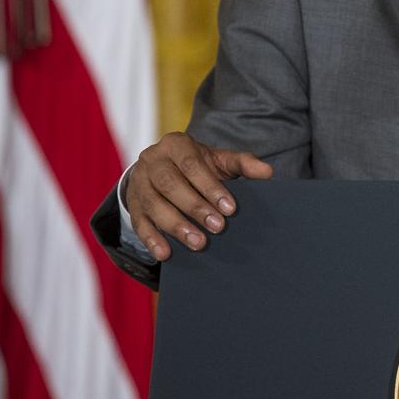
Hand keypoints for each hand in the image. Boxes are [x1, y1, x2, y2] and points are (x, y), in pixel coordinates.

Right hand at [123, 132, 272, 260]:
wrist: (163, 168)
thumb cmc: (197, 164)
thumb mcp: (219, 159)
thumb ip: (242, 163)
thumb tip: (267, 172)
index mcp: (175, 144)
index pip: (191, 164)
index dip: (210, 186)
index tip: (230, 208)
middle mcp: (152, 160)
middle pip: (170, 184)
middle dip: (195, 207)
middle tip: (218, 227)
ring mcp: (138, 183)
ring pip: (153, 205)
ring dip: (176, 226)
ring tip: (198, 243)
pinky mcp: (131, 204)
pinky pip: (138, 223)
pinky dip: (152, 239)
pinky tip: (165, 254)